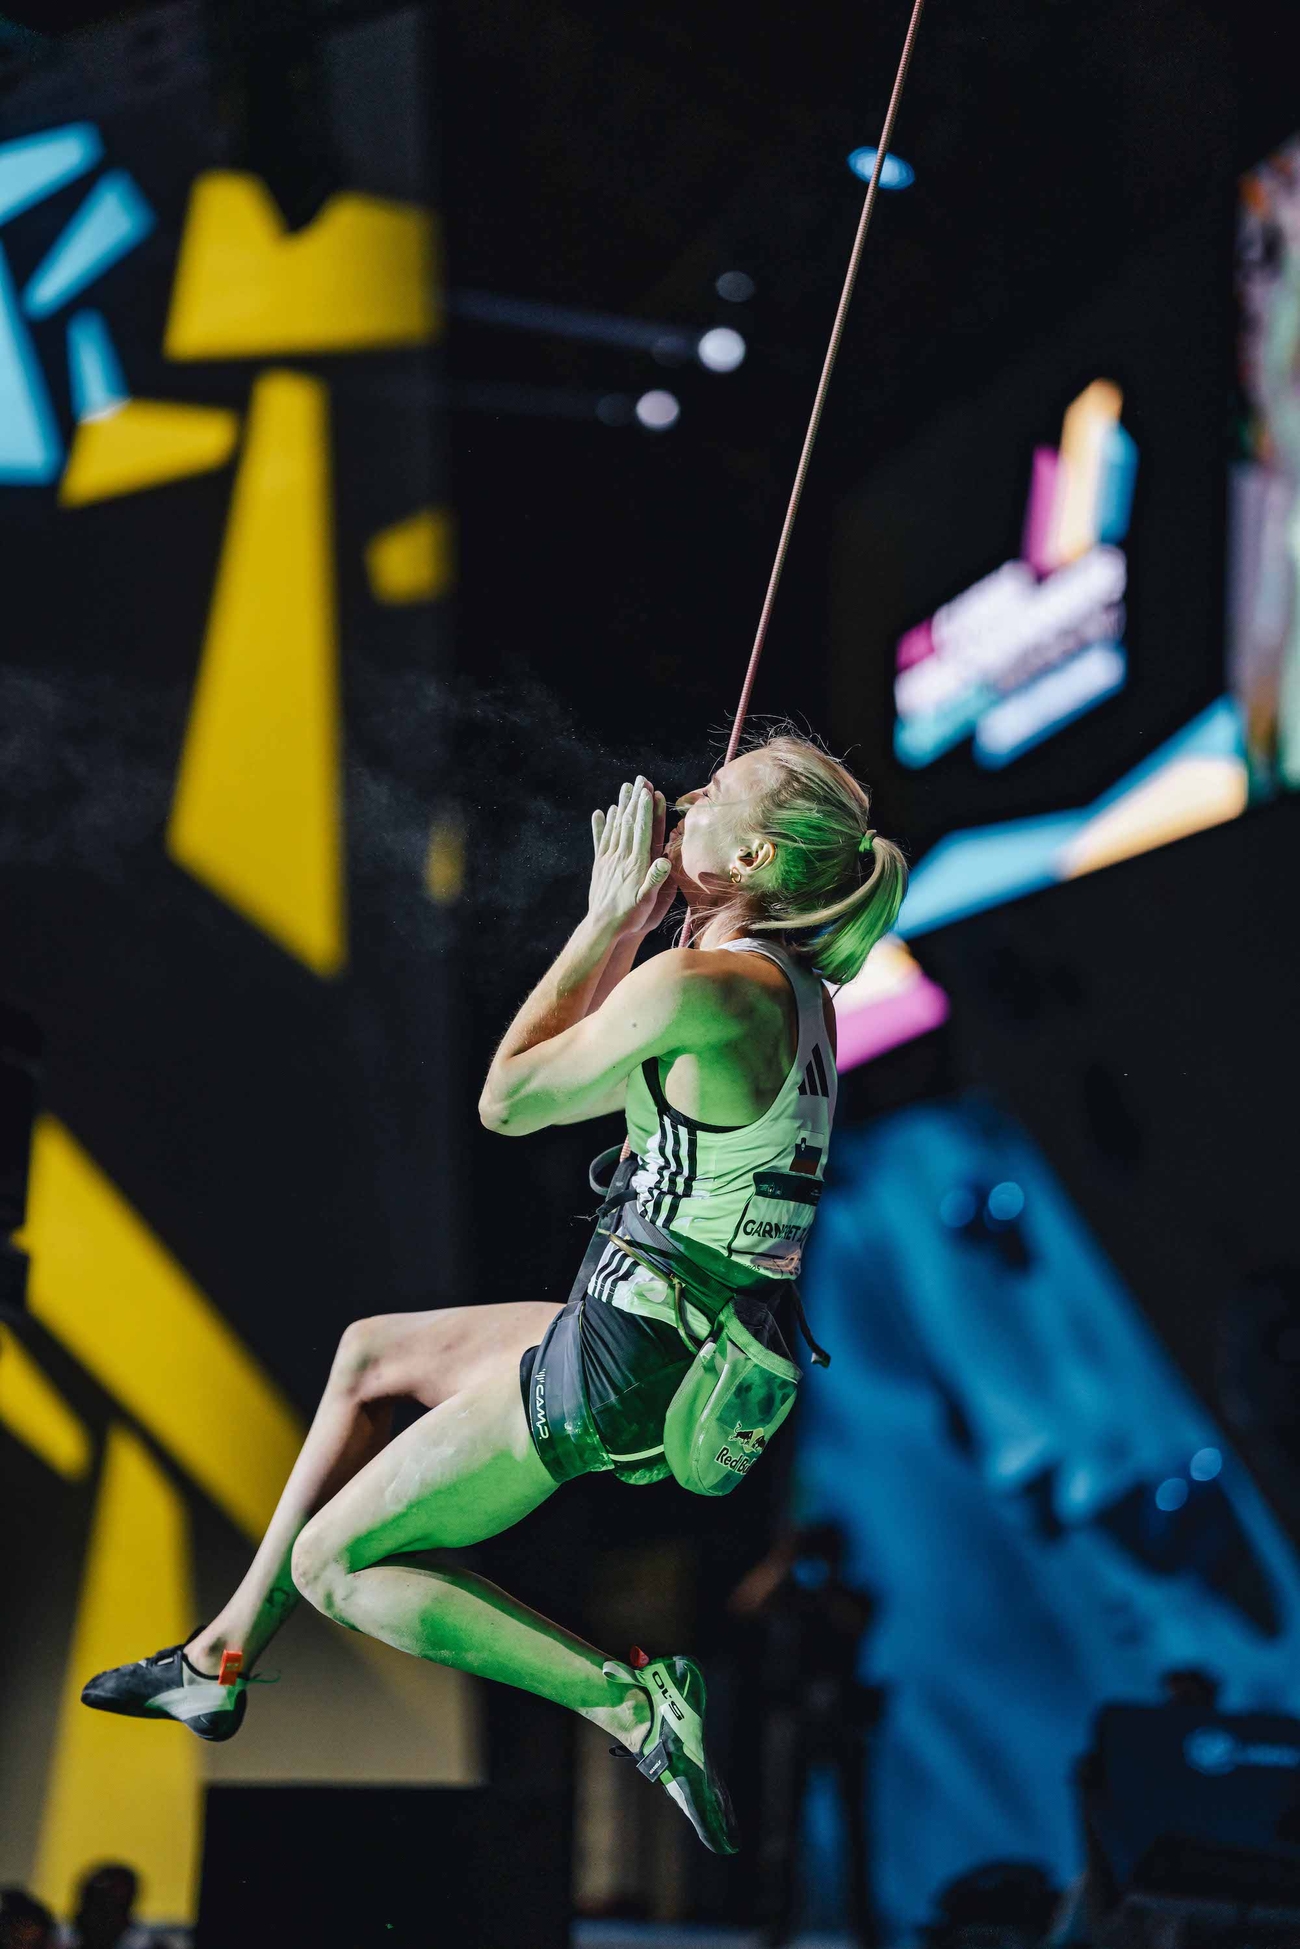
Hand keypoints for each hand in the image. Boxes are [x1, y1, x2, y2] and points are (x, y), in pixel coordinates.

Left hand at [588, 776, 673, 939]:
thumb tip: (666, 860)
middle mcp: (622, 857)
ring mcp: (609, 859)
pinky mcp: (600, 865)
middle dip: (635, 800)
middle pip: (628, 823)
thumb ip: (656, 879)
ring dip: (621, 805)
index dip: (646, 810)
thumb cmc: (630, 917)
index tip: (649, 791)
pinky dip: (601, 824)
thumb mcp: (648, 902)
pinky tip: (601, 811)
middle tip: (639, 780)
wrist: (603, 927)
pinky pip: (601, 840)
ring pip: (615, 827)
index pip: (642, 831)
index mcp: (636, 864)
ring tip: (625, 788)